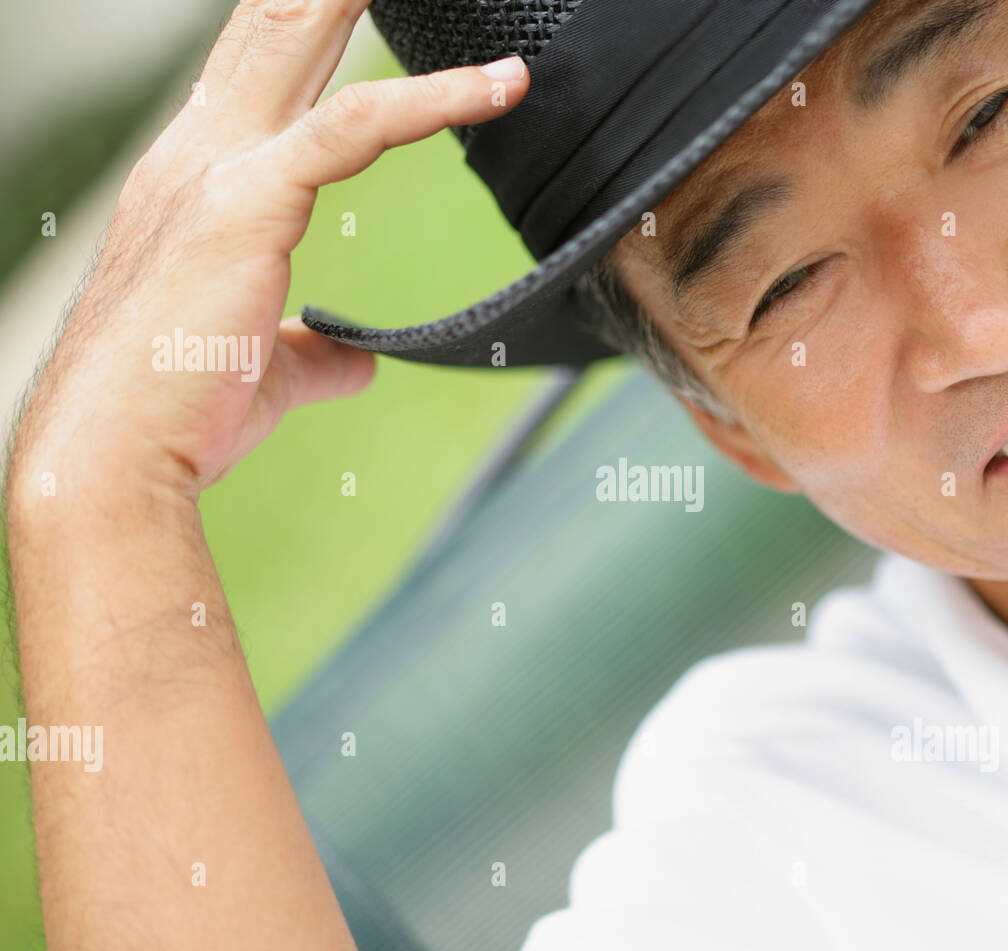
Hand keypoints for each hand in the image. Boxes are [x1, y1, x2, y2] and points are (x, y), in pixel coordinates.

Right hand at [12, 0, 528, 500]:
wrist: (113, 454)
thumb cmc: (177, 412)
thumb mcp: (264, 369)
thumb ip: (311, 351)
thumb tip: (357, 363)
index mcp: (199, 178)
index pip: (262, 73)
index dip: (318, 29)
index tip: (375, 7)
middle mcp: (198, 151)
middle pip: (273, 26)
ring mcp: (216, 167)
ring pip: (300, 36)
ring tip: (468, 6)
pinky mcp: (247, 201)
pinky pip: (355, 126)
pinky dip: (433, 100)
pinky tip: (499, 88)